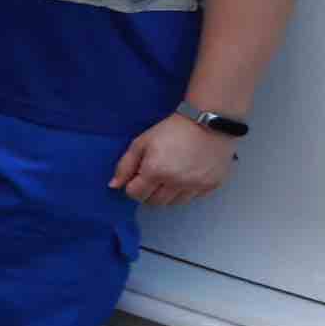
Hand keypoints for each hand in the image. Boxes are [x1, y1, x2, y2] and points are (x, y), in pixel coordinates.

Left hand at [112, 114, 241, 205]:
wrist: (207, 122)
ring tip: (169, 176)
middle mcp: (176, 183)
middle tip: (153, 177)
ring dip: (167, 194)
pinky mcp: (211, 186)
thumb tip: (113, 186)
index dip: (133, 186)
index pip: (135, 194)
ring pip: (173, 203)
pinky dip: (186, 191)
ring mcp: (195, 186)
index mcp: (155, 171)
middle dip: (148, 192)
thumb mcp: (142, 143)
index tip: (138, 176)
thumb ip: (125, 165)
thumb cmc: (171, 130)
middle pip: (154, 202)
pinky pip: (192, 198)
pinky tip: (186, 176)